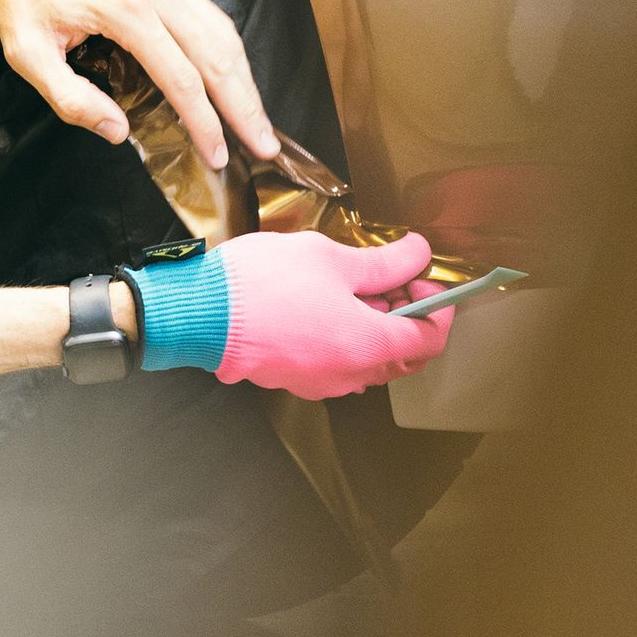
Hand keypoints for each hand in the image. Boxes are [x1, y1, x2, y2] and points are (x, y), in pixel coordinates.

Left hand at [0, 0, 277, 166]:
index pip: (183, 80)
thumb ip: (71, 98)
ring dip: (245, 80)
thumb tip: (118, 132)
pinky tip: (235, 77)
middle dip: (245, 107)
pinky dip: (229, 52)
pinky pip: (210, 15)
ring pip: (223, 33)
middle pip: (219, 57)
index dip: (205, 124)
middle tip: (265, 146)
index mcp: (126, 12)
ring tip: (258, 119)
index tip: (219, 157)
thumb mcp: (27, 51)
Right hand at [215, 231, 454, 398]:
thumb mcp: (331, 257)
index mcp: (367, 345)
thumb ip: (384, 261)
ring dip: (375, 327)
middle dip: (407, 316)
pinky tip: (326, 305)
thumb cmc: (260, 285)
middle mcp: (348, 374)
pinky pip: (337, 364)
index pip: (430, 339)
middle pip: (403, 355)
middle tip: (393, 280)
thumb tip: (417, 254)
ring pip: (369, 361)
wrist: (199, 312)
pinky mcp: (293, 378)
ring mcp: (319, 381)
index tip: (422, 279)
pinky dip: (345, 338)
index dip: (437, 307)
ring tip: (355, 288)